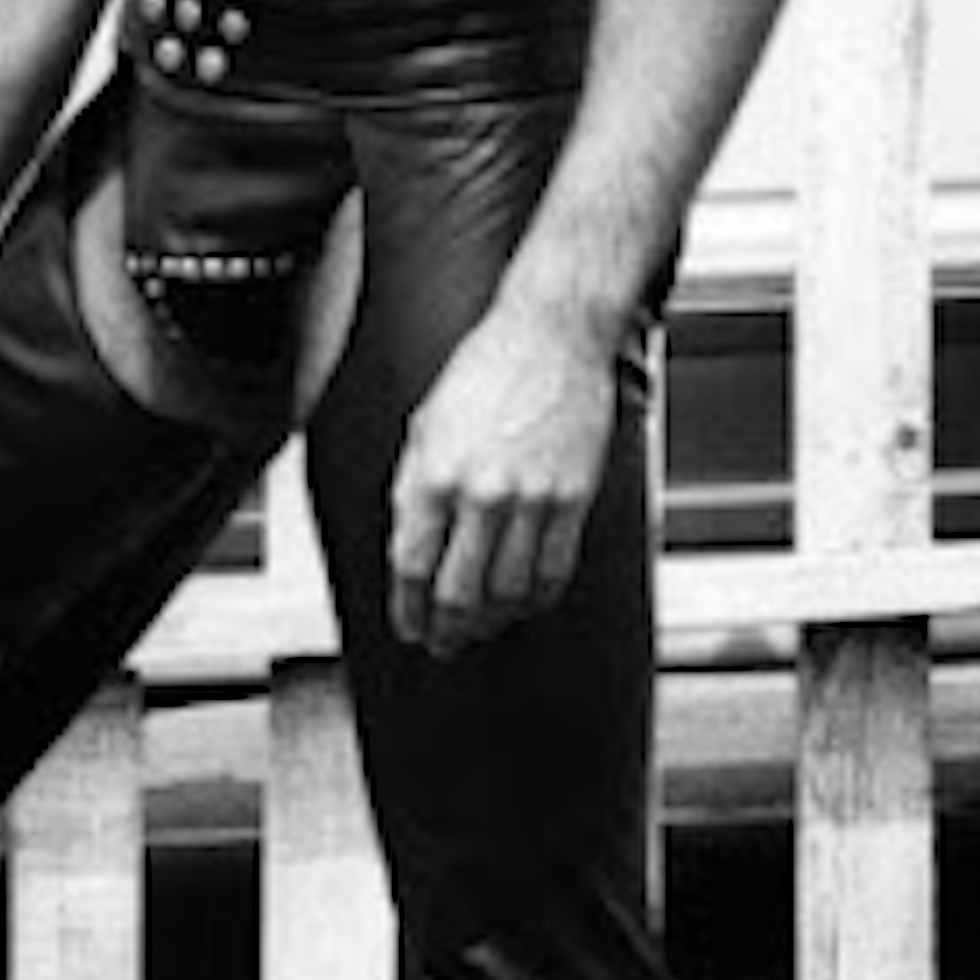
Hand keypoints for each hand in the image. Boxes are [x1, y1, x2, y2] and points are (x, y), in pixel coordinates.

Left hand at [387, 304, 622, 657]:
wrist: (552, 336)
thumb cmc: (487, 370)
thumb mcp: (425, 426)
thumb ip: (413, 489)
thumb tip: (408, 548)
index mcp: (434, 474)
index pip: (411, 567)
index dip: (407, 611)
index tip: (408, 627)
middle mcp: (481, 492)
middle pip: (458, 592)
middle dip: (446, 630)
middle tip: (442, 643)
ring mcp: (531, 499)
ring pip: (507, 592)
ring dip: (490, 623)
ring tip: (480, 630)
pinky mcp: (573, 498)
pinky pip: (554, 570)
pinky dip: (535, 599)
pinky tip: (522, 603)